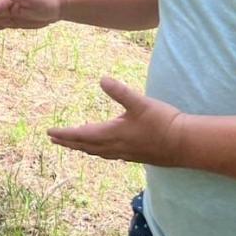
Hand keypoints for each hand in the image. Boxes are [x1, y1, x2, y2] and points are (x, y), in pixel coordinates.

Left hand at [47, 77, 186, 166]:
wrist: (186, 144)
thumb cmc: (163, 122)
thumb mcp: (140, 103)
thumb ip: (120, 91)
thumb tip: (102, 79)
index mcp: (112, 134)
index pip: (81, 135)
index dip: (64, 134)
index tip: (49, 133)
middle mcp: (115, 147)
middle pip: (85, 146)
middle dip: (68, 142)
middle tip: (53, 139)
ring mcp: (125, 154)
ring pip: (97, 152)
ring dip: (82, 147)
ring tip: (73, 144)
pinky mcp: (135, 156)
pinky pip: (109, 155)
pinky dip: (98, 151)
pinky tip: (102, 149)